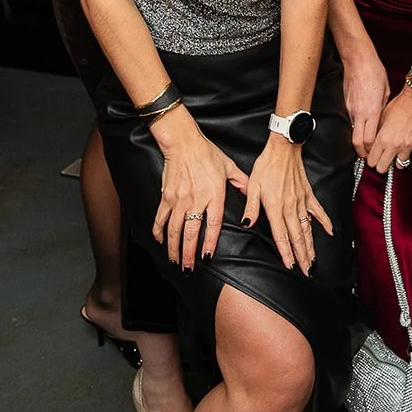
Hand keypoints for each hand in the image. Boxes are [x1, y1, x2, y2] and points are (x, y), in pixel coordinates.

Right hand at [151, 107, 249, 270]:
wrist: (183, 142)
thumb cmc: (207, 153)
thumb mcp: (229, 166)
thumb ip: (241, 182)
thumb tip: (252, 193)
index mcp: (213, 194)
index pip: (212, 225)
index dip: (209, 243)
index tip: (207, 258)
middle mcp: (196, 200)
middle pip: (190, 233)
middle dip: (188, 254)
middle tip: (188, 268)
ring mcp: (179, 200)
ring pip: (174, 230)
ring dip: (174, 248)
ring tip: (175, 261)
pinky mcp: (166, 196)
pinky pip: (160, 218)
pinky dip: (158, 231)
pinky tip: (160, 240)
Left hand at [243, 136, 333, 274]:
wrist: (284, 147)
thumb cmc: (267, 165)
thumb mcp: (253, 185)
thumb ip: (251, 207)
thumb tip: (247, 224)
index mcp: (276, 207)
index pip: (281, 235)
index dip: (286, 253)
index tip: (291, 266)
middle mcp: (290, 207)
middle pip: (297, 237)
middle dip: (302, 257)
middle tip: (307, 272)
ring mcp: (302, 201)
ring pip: (307, 229)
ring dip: (311, 246)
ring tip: (314, 261)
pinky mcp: (308, 194)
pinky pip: (318, 211)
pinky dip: (325, 222)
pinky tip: (330, 232)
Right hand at [343, 49, 390, 159]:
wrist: (358, 60)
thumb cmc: (375, 72)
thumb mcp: (386, 92)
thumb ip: (383, 109)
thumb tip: (382, 121)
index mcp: (372, 110)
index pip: (370, 139)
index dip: (372, 150)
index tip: (376, 153)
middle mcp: (360, 113)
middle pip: (357, 142)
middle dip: (362, 152)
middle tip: (368, 155)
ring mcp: (351, 109)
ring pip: (353, 132)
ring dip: (358, 141)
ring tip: (366, 144)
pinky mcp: (346, 104)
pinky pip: (351, 121)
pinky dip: (356, 128)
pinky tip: (362, 127)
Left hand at [365, 87, 411, 172]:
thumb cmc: (400, 105)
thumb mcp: (382, 117)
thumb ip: (377, 133)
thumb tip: (373, 144)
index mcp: (383, 138)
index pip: (372, 161)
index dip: (371, 160)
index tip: (373, 158)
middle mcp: (394, 145)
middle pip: (382, 168)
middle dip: (381, 165)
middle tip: (383, 159)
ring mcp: (407, 146)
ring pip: (399, 165)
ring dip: (396, 159)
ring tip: (396, 151)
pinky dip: (409, 150)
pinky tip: (407, 141)